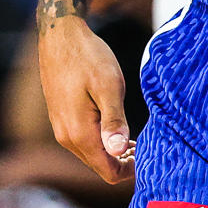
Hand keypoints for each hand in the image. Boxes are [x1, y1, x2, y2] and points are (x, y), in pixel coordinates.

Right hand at [38, 18, 135, 185]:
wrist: (59, 34)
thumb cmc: (88, 56)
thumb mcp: (109, 86)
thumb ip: (114, 121)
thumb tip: (118, 151)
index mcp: (79, 133)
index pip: (108, 172)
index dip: (131, 170)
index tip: (149, 155)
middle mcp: (65, 137)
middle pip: (99, 166)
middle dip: (123, 162)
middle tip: (146, 145)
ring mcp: (60, 128)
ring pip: (91, 154)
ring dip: (112, 151)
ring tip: (134, 136)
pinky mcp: (59, 118)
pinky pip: (83, 140)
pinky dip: (101, 140)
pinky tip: (114, 124)